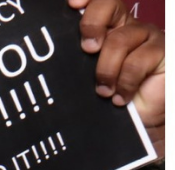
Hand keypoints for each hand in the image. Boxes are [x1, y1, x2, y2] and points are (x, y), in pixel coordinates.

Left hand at [70, 0, 164, 153]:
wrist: (138, 119)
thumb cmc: (108, 96)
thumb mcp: (86, 77)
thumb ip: (76, 62)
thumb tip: (46, 60)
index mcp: (106, 27)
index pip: (97, 1)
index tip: (72, 4)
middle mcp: (126, 26)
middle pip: (109, 5)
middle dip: (92, 24)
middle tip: (88, 49)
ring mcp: (146, 37)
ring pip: (119, 40)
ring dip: (106, 70)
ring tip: (104, 92)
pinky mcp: (163, 51)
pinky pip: (138, 61)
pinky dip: (125, 83)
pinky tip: (121, 97)